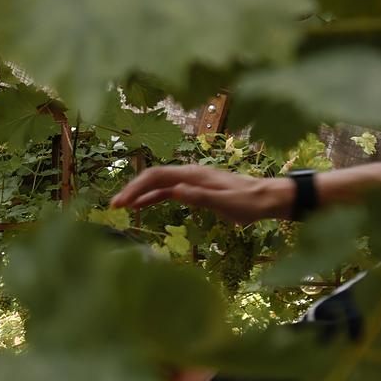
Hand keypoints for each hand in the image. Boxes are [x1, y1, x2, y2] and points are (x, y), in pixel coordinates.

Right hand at [110, 164, 293, 224]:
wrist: (267, 199)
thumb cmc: (249, 202)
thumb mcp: (226, 202)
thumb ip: (200, 196)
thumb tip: (175, 191)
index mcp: (194, 174)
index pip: (157, 176)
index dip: (137, 187)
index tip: (122, 202)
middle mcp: (189, 173)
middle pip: (153, 178)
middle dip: (132, 190)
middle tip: (114, 206)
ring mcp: (191, 181)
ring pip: (158, 184)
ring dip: (139, 194)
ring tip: (122, 207)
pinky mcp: (194, 189)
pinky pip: (167, 191)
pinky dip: (152, 198)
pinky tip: (142, 207)